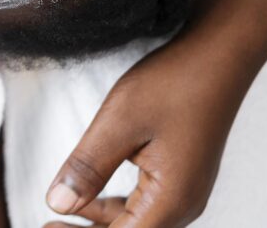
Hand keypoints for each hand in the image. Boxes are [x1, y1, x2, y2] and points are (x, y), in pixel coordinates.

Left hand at [42, 39, 239, 227]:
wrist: (219, 56)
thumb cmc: (173, 83)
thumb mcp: (118, 123)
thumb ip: (88, 167)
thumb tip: (57, 204)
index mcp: (170, 200)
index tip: (46, 227)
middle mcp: (184, 205)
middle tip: (47, 224)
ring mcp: (186, 192)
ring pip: (137, 223)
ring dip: (99, 223)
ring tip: (59, 217)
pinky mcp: (182, 177)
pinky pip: (146, 205)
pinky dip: (114, 208)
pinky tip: (89, 198)